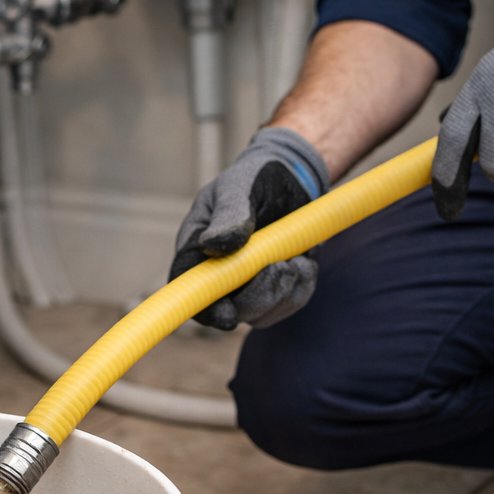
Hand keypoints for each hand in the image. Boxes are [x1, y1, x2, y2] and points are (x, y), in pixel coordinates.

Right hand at [170, 127, 328, 329]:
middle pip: (230, 310)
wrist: (292, 176)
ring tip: (297, 258)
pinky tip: (304, 261)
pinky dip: (302, 287)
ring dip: (285, 291)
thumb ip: (229, 214)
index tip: (228, 317)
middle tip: (282, 265)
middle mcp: (219, 274)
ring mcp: (248, 285)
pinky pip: (288, 304)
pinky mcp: (277, 288)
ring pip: (261, 314)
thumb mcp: (239, 187)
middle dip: (259, 295)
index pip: (189, 289)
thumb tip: (212, 246)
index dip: (205, 310)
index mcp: (197, 249)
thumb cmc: (256, 177)